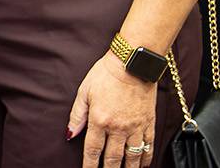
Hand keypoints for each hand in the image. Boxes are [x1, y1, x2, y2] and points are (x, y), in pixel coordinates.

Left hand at [68, 52, 158, 167]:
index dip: (89, 165)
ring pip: (133, 157)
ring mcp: (135, 127)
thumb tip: (70, 134)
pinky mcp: (149, 122)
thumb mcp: (84, 91)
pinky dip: (146, 158)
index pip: (92, 150)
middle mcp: (118, 127)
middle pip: (113, 159)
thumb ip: (77, 115)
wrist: (133, 62)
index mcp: (99, 120)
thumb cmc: (106, 74)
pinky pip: (148, 146)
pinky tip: (143, 165)